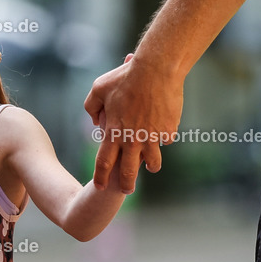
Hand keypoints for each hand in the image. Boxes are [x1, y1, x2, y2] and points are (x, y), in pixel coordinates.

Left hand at [84, 53, 183, 193]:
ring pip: (153, 162)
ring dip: (151, 166)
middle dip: (127, 184)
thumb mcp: (98, 88)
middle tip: (127, 190)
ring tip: (150, 167)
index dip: (101, 177)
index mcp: (113, 132)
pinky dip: (163, 139)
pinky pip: (166, 140)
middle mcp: (132, 139)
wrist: (156, 70)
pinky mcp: (169, 130)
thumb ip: (91, 107)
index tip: (101, 187)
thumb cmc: (124, 77)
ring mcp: (152, 137)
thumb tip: (96, 123)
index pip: (104, 162)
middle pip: (127, 171)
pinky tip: (163, 135)